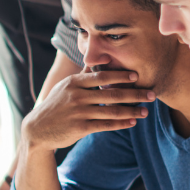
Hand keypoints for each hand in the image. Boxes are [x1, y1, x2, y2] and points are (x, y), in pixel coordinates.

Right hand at [21, 68, 154, 151]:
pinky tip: (132, 122)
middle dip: (134, 94)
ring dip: (131, 111)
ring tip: (145, 111)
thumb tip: (96, 61)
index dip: (120, 76)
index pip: (101, 76)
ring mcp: (78, 112)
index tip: (137, 76)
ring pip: (111, 111)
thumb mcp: (65, 87)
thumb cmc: (55, 106)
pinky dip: (120, 124)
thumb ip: (82, 76)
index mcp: (74, 83)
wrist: (37, 129)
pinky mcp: (80, 128)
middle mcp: (76, 96)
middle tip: (151, 94)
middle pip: (111, 94)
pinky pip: (105, 125)